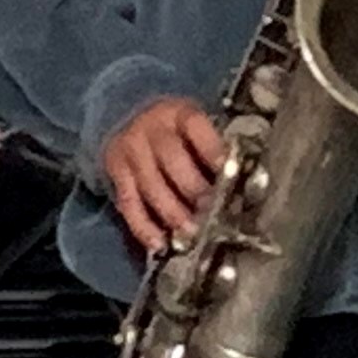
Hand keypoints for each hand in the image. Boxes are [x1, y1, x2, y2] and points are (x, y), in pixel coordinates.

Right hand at [102, 95, 226, 254]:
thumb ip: (214, 148)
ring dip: (172, 213)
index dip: (212, 150)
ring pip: (150, 186)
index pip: (195, 126)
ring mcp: (130, 151)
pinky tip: (160, 243)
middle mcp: (150, 129)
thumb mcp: (195, 127)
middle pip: (172, 160)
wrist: (130, 121)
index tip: (228, 173)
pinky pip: (129, 204)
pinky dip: (144, 227)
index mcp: (178, 113)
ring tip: (192, 233)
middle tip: (212, 211)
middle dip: (194, 189)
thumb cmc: (177, 132)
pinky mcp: (116, 174)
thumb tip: (241, 180)